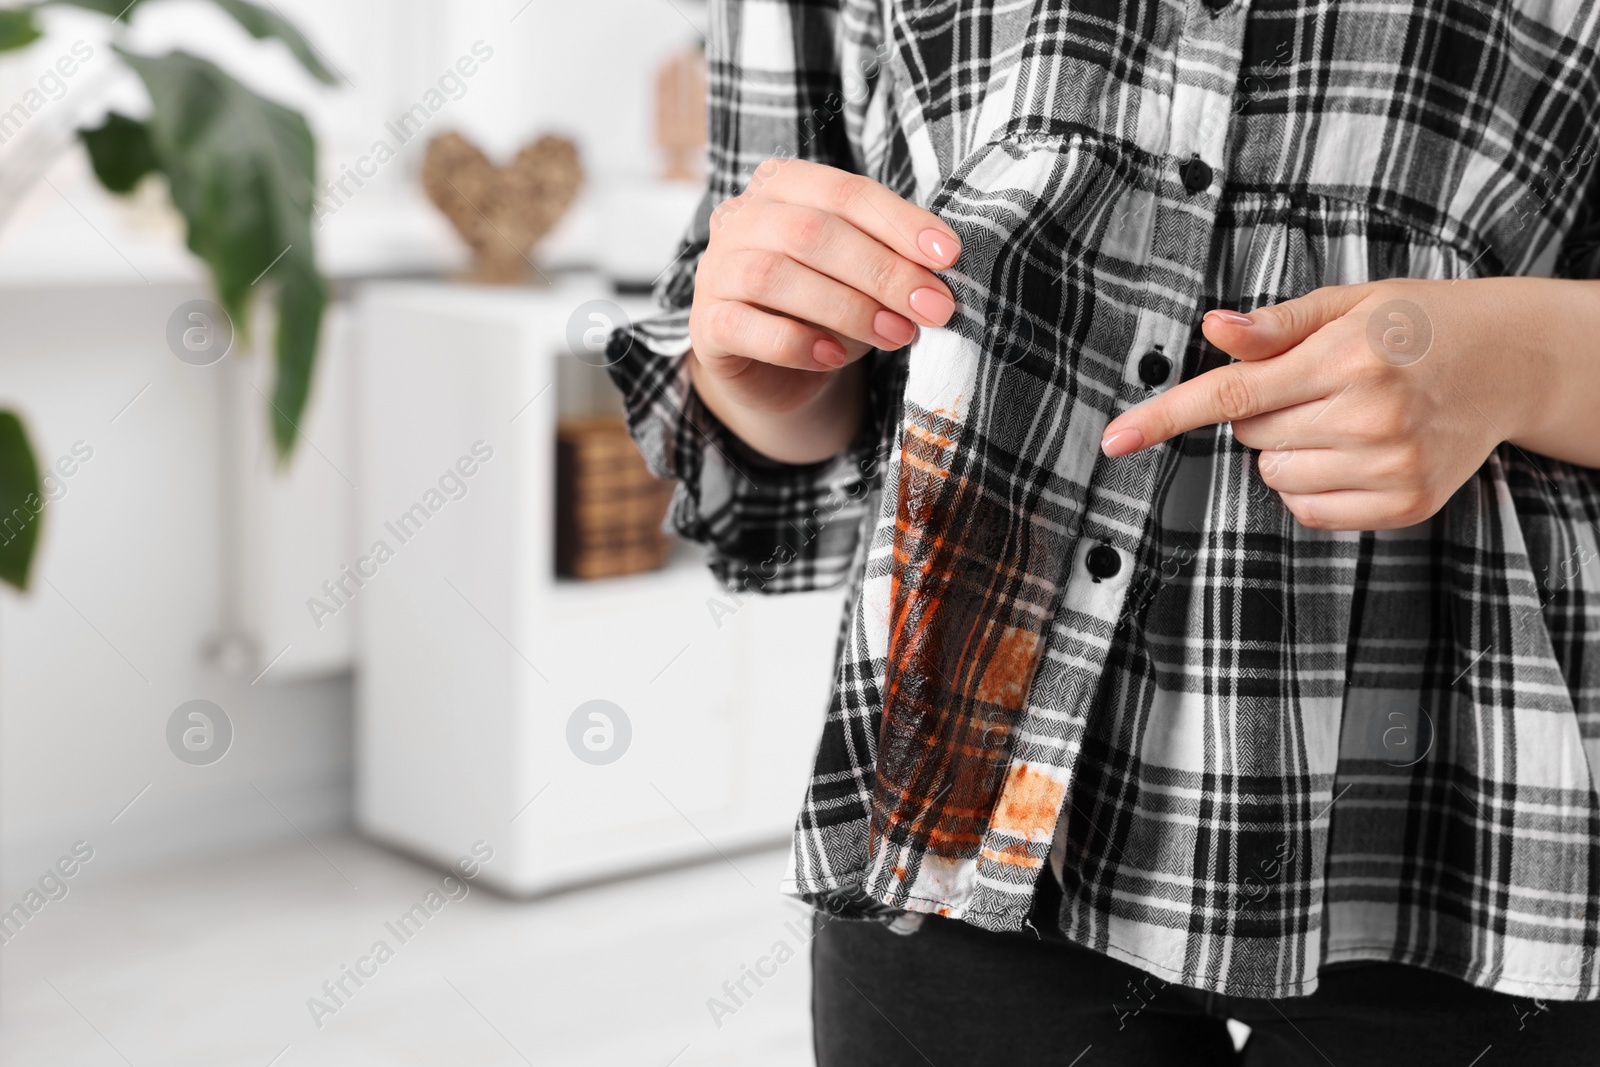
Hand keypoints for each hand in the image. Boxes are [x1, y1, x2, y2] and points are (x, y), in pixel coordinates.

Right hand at [688, 158, 959, 418]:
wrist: (776, 371)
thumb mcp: (864, 274)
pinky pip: (746, 328)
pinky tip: (835, 357)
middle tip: (933, 307)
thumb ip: (891, 261)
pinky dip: (797, 342)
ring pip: (775, 276)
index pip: (845, 193)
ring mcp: (717, 270)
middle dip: (882, 271)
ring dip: (847, 307)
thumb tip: (937, 276)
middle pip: (811, 232)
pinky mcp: (705, 324)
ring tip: (897, 334)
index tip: (948, 256)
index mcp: (783, 185)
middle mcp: (741, 218)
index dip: (900, 223)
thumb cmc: (827, 307)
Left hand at [1098, 279, 1548, 530]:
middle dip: (1265, 411)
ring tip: (1345, 416)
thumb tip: (1212, 329)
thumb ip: (1275, 325)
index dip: (1165, 417)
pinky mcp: (1405, 505)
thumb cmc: (1419, 325)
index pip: (1233, 394)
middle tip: (1321, 384)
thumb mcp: (1349, 303)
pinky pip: (1308, 511)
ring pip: (1274, 476)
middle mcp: (1370, 415)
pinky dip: (1314, 486)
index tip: (1114, 440)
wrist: (1511, 362)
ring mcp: (1390, 467)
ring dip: (1289, 450)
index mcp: (1349, 356)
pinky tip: (1356, 452)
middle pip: (1249, 436)